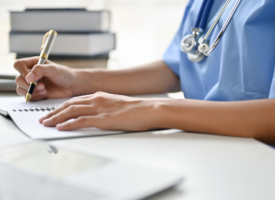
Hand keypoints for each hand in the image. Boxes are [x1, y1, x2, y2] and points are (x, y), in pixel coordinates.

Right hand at [14, 56, 76, 100]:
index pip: (18, 65)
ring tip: (44, 90)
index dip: (22, 72)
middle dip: (28, 85)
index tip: (31, 77)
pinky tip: (45, 94)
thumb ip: (40, 70)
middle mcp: (31, 73)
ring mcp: (32, 84)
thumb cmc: (64, 75)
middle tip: (41, 86)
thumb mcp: (53, 69)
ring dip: (32, 91)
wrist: (72, 85)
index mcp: (33, 64)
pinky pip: (27, 96)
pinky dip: (35, 96)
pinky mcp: (35, 93)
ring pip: (20, 89)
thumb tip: (28, 77)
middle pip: (18, 79)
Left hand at [39, 92, 160, 130]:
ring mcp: (99, 109)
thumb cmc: (136, 109)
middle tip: (44, 118)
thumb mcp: (116, 105)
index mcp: (100, 96)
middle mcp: (96, 100)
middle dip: (54, 112)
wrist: (148, 109)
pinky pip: (81, 121)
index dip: (62, 107)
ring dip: (56, 118)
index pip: (75, 100)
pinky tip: (60, 127)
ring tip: (46, 123)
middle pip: (69, 105)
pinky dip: (69, 124)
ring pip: (71, 111)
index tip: (54, 112)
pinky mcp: (103, 118)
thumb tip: (97, 115)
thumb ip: (104, 107)